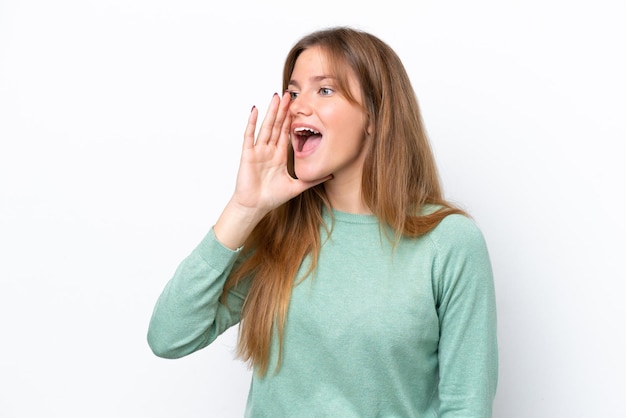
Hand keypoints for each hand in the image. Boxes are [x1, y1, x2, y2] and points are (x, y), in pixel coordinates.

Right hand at [231, 92, 330, 214]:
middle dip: (284, 110)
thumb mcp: (297, 187)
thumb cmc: (272, 197)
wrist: (255, 207)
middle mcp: (269, 150)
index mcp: (280, 155)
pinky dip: (251, 122)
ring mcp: (258, 151)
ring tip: (276, 97)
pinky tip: (255, 110)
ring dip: (271, 112)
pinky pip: (250, 136)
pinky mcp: (248, 154)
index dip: (293, 119)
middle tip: (290, 94)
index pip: (287, 132)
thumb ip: (313, 180)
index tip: (299, 106)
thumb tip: (331, 174)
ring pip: (266, 126)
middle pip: (277, 125)